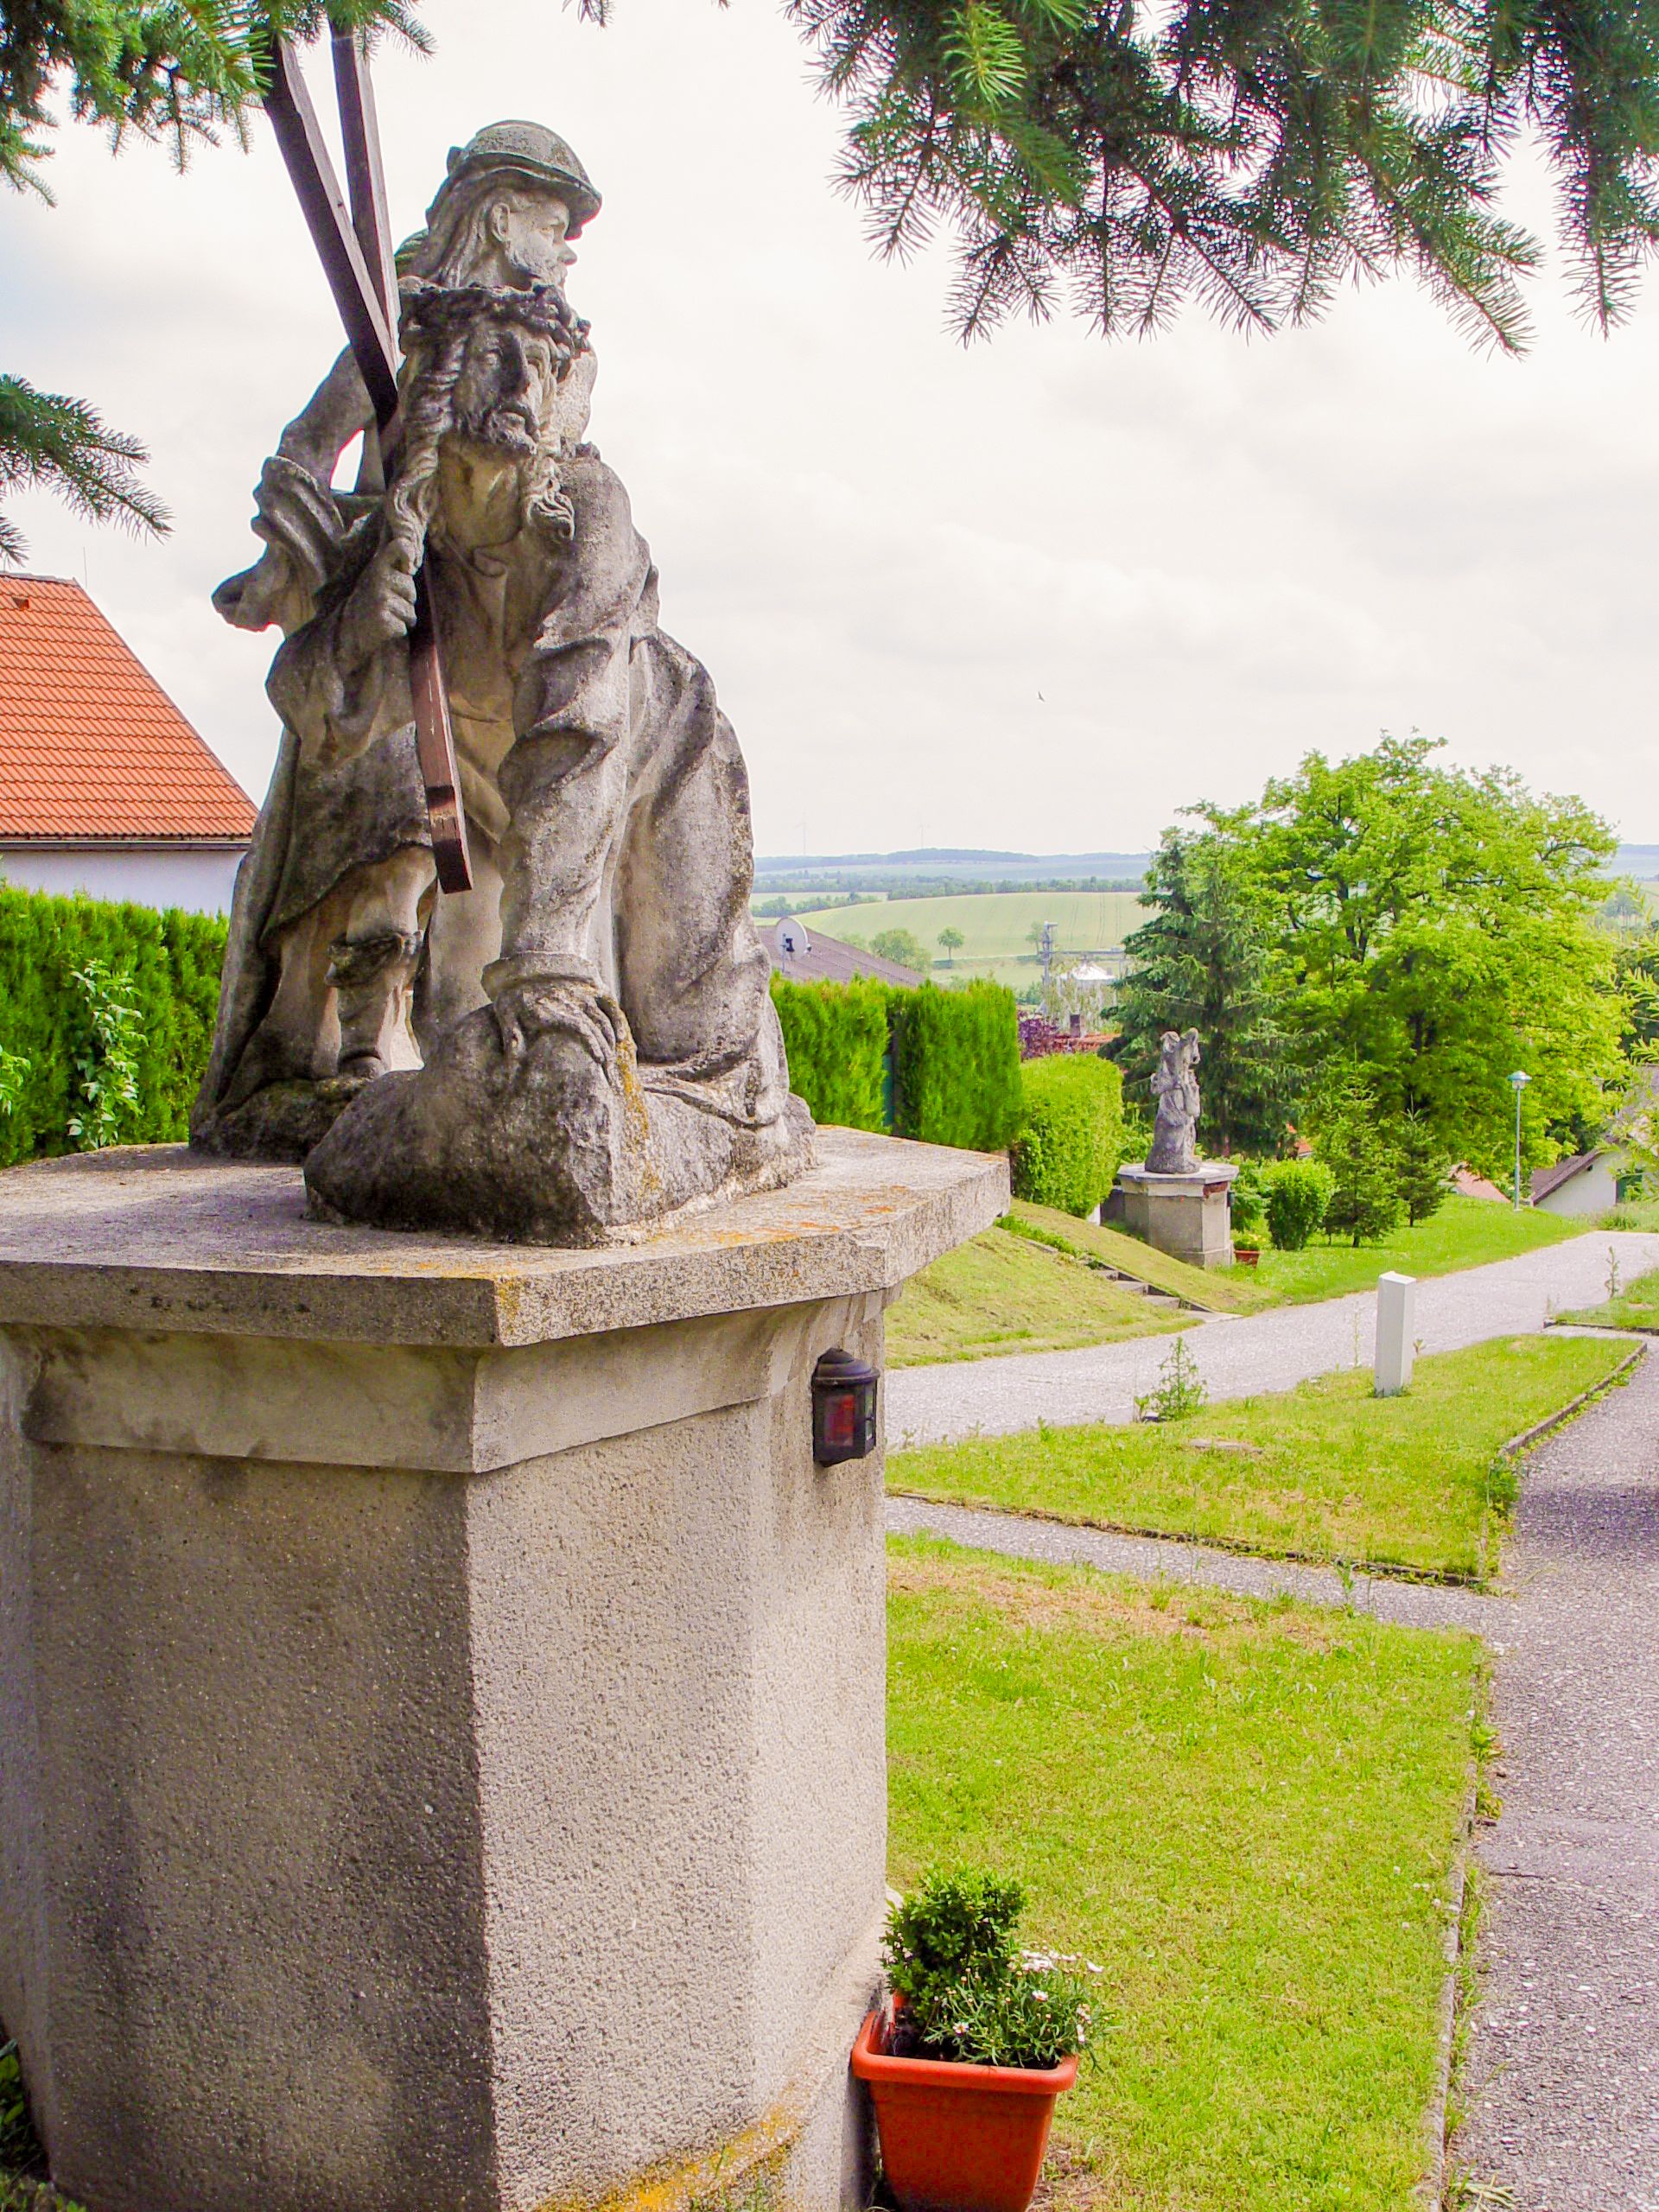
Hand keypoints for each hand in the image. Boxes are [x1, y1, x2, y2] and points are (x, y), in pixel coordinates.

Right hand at [338, 549, 418, 668]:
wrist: (347, 631)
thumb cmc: (367, 603)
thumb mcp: (375, 578)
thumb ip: (392, 565)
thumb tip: (410, 554)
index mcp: (377, 567)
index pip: (399, 548)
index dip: (407, 552)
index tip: (407, 565)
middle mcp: (379, 580)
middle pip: (411, 591)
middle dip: (405, 601)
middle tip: (385, 605)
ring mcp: (381, 600)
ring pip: (410, 613)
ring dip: (401, 619)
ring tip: (384, 616)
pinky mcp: (383, 620)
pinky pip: (404, 628)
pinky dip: (396, 631)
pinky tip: (382, 627)